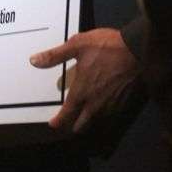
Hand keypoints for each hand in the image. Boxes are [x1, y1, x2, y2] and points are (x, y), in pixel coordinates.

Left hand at [29, 28, 143, 132]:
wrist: (138, 50)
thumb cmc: (106, 47)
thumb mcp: (77, 45)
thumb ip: (55, 55)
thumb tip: (34, 61)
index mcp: (81, 92)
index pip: (67, 114)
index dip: (58, 122)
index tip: (53, 124)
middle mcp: (95, 104)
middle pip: (82, 125)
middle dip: (74, 125)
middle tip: (70, 121)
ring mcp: (111, 106)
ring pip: (97, 122)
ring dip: (90, 121)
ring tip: (85, 116)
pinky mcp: (124, 103)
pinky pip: (111, 116)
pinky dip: (104, 116)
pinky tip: (103, 108)